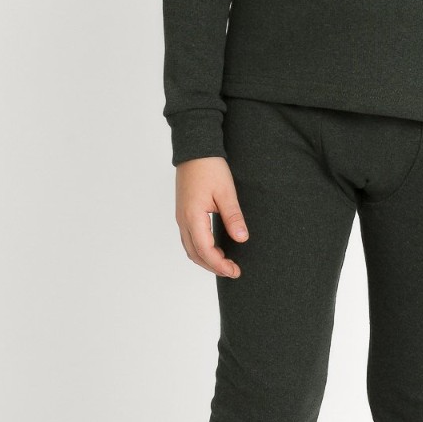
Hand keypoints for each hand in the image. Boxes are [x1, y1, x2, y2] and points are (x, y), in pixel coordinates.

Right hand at [175, 156, 249, 277]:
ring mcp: (181, 217)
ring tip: (226, 262)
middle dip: (213, 266)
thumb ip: (233, 217)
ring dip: (207, 259)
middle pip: (195, 254)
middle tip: (233, 271)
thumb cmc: (210, 167)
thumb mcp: (226, 192)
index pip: (205, 250)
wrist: (195, 150)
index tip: (235, 271)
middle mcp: (183, 220)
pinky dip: (202, 249)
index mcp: (193, 216)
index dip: (220, 265)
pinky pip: (190, 239)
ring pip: (190, 248)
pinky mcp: (183, 213)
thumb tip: (242, 238)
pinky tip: (216, 248)